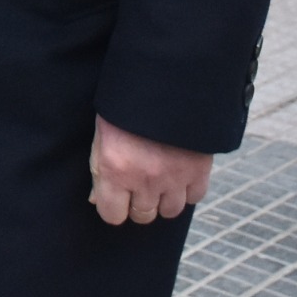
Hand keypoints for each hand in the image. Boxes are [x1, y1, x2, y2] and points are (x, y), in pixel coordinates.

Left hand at [88, 115, 211, 226]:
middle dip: (138, 204)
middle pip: (142, 215)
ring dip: (164, 199)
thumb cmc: (126, 106)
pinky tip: (179, 173)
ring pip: (170, 211)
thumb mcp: (102, 134)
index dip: (113, 207)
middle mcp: (145, 179)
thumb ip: (99, 170)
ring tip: (160, 178)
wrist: (164, 81)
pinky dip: (188, 189)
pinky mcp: (199, 170)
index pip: (112, 215)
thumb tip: (96, 200)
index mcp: (116, 169)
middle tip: (138, 184)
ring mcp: (174, 177)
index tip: (116, 199)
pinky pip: (195, 197)